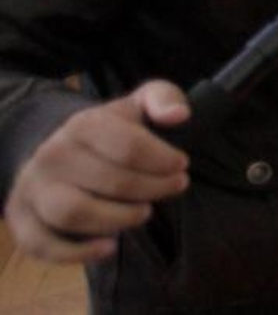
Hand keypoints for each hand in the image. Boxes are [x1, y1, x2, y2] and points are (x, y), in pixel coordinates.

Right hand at [4, 81, 189, 263]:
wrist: (61, 151)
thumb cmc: (111, 132)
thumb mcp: (138, 105)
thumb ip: (164, 98)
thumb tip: (179, 115)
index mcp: (83, 125)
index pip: (129, 147)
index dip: (163, 161)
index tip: (182, 166)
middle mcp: (53, 155)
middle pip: (110, 182)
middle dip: (152, 189)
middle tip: (174, 188)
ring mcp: (34, 189)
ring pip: (74, 213)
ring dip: (118, 219)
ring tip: (144, 213)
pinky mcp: (23, 221)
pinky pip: (43, 244)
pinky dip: (77, 253)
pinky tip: (109, 246)